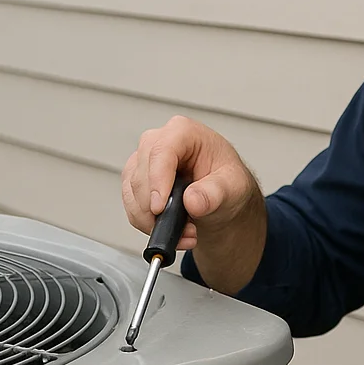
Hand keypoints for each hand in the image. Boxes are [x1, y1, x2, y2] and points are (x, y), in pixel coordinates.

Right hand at [121, 114, 259, 252]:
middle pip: (142, 176)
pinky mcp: (135, 181)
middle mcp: (159, 142)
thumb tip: (192, 201)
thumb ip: (215, 193)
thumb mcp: (233, 187)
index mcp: (184, 132)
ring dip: (153, 221)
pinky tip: (170, 228)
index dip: (157, 180)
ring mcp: (144, 161)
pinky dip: (147, 223)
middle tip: (185, 230)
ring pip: (132, 194)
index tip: (159, 208)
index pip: (162, 152)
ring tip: (185, 232)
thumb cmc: (227, 182)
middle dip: (158, 210)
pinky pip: (131, 207)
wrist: (222, 199)